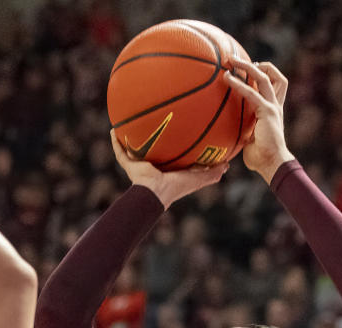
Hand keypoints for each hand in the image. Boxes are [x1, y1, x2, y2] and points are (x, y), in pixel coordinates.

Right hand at [109, 130, 226, 208]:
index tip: (176, 130)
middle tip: (152, 120)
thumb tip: (227, 165)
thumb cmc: (177, 187)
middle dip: (149, 137)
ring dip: (129, 137)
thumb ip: (211, 173)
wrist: (156, 193)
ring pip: (132, 149)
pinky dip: (115, 142)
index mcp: (167, 170)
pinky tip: (113, 130)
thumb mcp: (197, 178)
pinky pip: (119, 151)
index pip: (169, 156)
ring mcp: (138, 166)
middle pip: (149, 150)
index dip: (171, 145)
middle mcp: (152, 166)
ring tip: (127, 121)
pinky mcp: (128, 165)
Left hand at [223, 58, 292, 182]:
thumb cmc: (260, 157)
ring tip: (230, 60)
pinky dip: (239, 84)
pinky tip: (226, 78)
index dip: (263, 73)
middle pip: (274, 75)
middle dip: (257, 64)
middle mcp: (275, 105)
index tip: (247, 70)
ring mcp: (273, 107)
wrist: (272, 164)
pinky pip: (252, 93)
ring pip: (264, 77)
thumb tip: (224, 132)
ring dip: (247, 66)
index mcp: (273, 110)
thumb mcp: (249, 139)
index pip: (274, 84)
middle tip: (236, 59)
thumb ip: (242, 130)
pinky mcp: (268, 112)